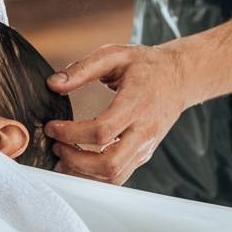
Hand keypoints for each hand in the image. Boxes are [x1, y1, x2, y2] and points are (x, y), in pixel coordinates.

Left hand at [44, 43, 191, 184]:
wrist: (179, 78)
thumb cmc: (146, 66)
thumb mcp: (115, 55)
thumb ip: (83, 68)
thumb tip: (53, 84)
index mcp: (137, 104)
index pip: (102, 131)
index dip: (72, 134)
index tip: (52, 127)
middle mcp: (144, 131)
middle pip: (109, 164)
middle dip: (76, 161)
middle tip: (57, 147)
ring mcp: (145, 147)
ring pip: (113, 176)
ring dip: (82, 174)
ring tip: (62, 158)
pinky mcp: (143, 155)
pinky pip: (118, 176)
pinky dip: (93, 177)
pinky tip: (77, 164)